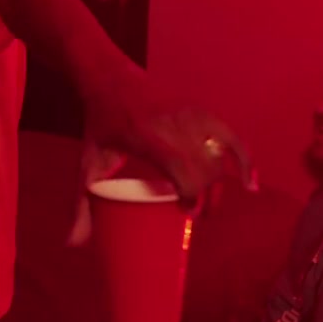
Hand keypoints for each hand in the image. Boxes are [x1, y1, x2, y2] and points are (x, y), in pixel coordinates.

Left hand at [68, 68, 254, 244]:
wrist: (109, 76)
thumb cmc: (99, 122)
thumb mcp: (88, 161)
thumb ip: (81, 203)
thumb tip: (73, 245)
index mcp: (147, 137)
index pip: (183, 169)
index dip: (191, 196)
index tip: (185, 213)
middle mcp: (174, 125)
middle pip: (205, 169)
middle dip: (206, 198)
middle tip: (193, 216)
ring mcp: (191, 115)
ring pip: (218, 157)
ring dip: (219, 185)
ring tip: (207, 204)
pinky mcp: (201, 111)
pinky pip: (231, 137)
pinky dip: (244, 159)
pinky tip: (249, 184)